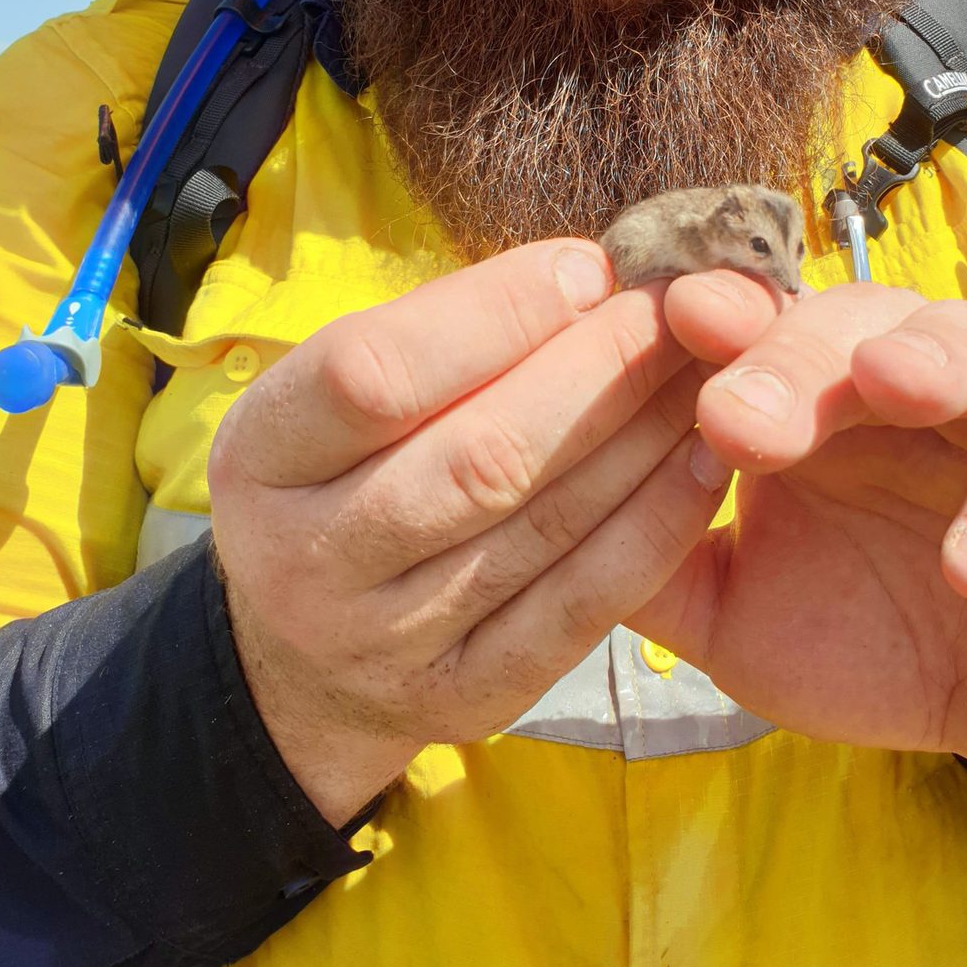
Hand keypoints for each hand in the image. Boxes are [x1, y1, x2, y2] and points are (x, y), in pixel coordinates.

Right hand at [208, 241, 765, 825]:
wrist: (295, 672)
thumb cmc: (339, 482)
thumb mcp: (327, 406)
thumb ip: (430, 342)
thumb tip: (585, 276)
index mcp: (258, 457)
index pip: (373, 373)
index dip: (495, 312)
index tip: (589, 267)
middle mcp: (305, 560)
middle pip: (476, 456)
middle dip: (595, 370)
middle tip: (676, 309)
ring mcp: (384, 644)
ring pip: (540, 526)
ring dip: (641, 435)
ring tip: (708, 366)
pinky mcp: (463, 699)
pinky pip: (579, 608)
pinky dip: (653, 528)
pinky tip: (704, 464)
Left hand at [630, 279, 966, 836]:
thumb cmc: (865, 634)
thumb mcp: (735, 610)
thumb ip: (655, 560)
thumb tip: (535, 516)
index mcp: (811, 396)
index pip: (757, 323)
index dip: (711, 317)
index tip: (659, 319)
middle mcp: (903, 382)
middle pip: (850, 320)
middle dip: (792, 354)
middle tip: (736, 413)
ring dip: (927, 359)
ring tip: (886, 389)